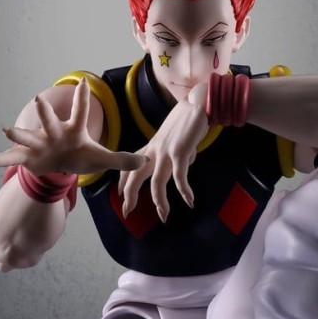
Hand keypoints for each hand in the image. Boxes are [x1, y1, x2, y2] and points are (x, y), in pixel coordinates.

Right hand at [0, 79, 146, 175]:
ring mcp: (40, 144)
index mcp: (73, 130)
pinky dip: (0, 159)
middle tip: (39, 99)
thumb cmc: (80, 156)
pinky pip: (13, 158)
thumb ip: (123, 159)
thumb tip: (147, 161)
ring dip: (17, 133)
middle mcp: (54, 133)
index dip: (83, 97)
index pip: (81, 112)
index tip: (84, 81)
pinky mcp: (29, 157)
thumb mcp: (102, 160)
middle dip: (45, 112)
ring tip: (5, 129)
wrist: (59, 165)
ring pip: (28, 137)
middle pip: (50, 121)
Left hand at [117, 101, 208, 221]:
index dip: (123, 181)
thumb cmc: (189, 119)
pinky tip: (190, 201)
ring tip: (164, 216)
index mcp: (151, 146)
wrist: (198, 103)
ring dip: (160, 202)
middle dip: (130, 196)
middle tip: (127, 212)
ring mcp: (166, 152)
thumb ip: (177, 152)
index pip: (130, 165)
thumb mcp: (176, 137)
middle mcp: (154, 150)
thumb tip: (186, 163)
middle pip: (135, 177)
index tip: (119, 194)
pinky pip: (180, 177)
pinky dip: (184, 191)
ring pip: (156, 183)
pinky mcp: (180, 152)